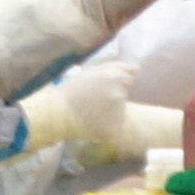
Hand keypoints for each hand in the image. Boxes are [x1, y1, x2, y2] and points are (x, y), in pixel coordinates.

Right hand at [18, 58, 146, 160]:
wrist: (56, 113)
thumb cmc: (73, 89)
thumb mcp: (93, 71)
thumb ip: (117, 66)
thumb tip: (138, 69)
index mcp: (115, 76)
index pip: (128, 77)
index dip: (112, 81)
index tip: (98, 85)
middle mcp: (120, 93)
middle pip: (124, 92)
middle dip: (113, 95)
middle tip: (92, 99)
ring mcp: (118, 112)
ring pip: (120, 109)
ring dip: (111, 110)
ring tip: (90, 111)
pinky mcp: (115, 128)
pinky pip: (116, 125)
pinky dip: (108, 125)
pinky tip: (94, 122)